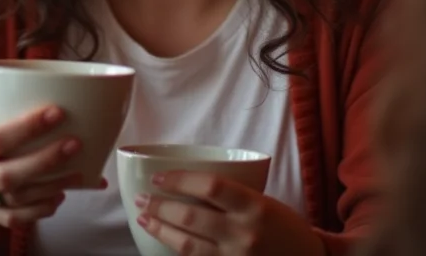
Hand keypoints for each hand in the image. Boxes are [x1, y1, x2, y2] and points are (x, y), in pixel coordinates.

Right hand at [0, 89, 94, 227]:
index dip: (26, 127)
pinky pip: (13, 219)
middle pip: (9, 175)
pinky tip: (61, 197)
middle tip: (76, 142)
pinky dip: (38, 212)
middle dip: (46, 160)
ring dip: (51, 186)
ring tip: (81, 170)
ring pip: (16, 200)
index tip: (55, 111)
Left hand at [134, 171, 324, 255]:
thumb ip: (231, 194)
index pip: (211, 186)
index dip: (180, 180)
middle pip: (192, 216)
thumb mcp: (263, 201)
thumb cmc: (284, 227)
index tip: (158, 176)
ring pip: (187, 244)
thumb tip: (186, 179)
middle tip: (140, 197)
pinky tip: (163, 241)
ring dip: (161, 229)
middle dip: (160, 206)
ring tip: (144, 217)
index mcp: (254, 206)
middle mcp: (244, 233)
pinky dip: (176, 252)